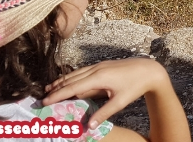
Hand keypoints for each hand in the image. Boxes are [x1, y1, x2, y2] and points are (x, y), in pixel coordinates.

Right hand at [43, 58, 168, 129]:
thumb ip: (103, 113)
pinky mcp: (103, 65)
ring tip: (50, 88)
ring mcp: (99, 65)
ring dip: (63, 81)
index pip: (73, 86)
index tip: (46, 101)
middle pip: (71, 78)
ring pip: (76, 73)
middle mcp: (96, 69)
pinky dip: (73, 77)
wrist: (149, 69)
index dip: (58, 94)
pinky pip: (83, 71)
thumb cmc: (135, 86)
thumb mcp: (120, 102)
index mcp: (99, 77)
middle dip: (56, 87)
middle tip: (42, 97)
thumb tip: (88, 126)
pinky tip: (69, 82)